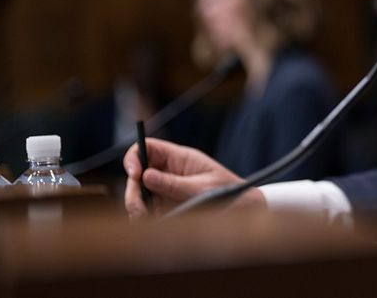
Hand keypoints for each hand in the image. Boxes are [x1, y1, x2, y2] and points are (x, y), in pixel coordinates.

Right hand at [123, 137, 263, 217]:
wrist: (243, 210)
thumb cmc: (227, 191)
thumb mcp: (203, 187)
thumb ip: (175, 184)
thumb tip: (145, 176)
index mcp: (178, 158)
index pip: (147, 148)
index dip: (134, 157)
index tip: (135, 173)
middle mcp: (167, 173)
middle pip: (136, 175)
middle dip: (133, 192)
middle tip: (140, 208)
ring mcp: (164, 191)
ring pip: (138, 196)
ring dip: (137, 209)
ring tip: (148, 219)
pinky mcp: (164, 208)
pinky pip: (147, 213)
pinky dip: (146, 220)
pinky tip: (154, 226)